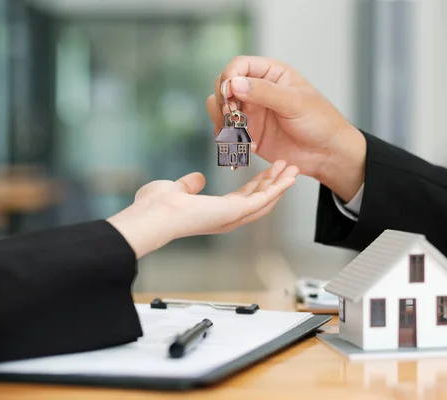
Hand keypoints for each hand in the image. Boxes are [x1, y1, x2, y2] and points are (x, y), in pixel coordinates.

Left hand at [107, 160, 297, 257]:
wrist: (152, 215)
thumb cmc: (155, 207)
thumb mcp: (176, 188)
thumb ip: (189, 185)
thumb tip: (198, 178)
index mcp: (215, 213)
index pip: (243, 199)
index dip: (258, 185)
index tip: (269, 171)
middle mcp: (227, 218)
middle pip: (259, 200)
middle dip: (275, 184)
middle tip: (289, 168)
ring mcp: (233, 217)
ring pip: (266, 201)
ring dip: (281, 185)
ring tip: (294, 169)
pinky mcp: (236, 211)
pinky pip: (263, 199)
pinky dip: (278, 188)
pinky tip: (289, 177)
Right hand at [206, 56, 365, 202]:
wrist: (327, 154)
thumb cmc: (320, 122)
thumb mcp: (295, 102)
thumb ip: (264, 92)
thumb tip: (234, 84)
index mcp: (271, 74)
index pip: (239, 66)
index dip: (229, 77)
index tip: (229, 93)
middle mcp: (258, 90)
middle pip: (224, 86)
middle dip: (223, 100)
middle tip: (231, 115)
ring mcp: (252, 112)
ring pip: (220, 108)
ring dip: (222, 120)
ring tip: (236, 132)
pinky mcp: (250, 133)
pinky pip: (228, 132)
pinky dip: (230, 139)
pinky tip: (249, 146)